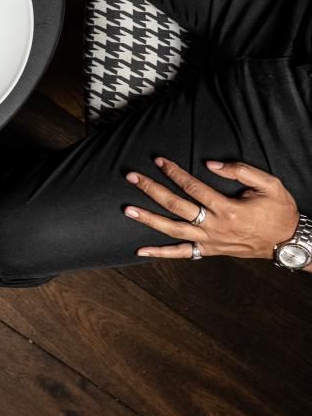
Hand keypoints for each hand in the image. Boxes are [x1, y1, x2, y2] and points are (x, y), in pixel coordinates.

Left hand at [126, 157, 300, 260]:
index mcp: (228, 209)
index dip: (174, 173)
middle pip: (176, 206)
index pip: (193, 188)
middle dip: (152, 190)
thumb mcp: (270, 185)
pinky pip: (182, 253)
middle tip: (132, 177)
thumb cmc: (279, 211)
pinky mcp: (210, 251)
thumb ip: (241, 171)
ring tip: (127, 209)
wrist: (288, 241)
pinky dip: (161, 253)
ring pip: (173, 230)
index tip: (159, 161)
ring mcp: (210, 241)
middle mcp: (215, 227)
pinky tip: (141, 251)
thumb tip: (211, 164)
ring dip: (149, 219)